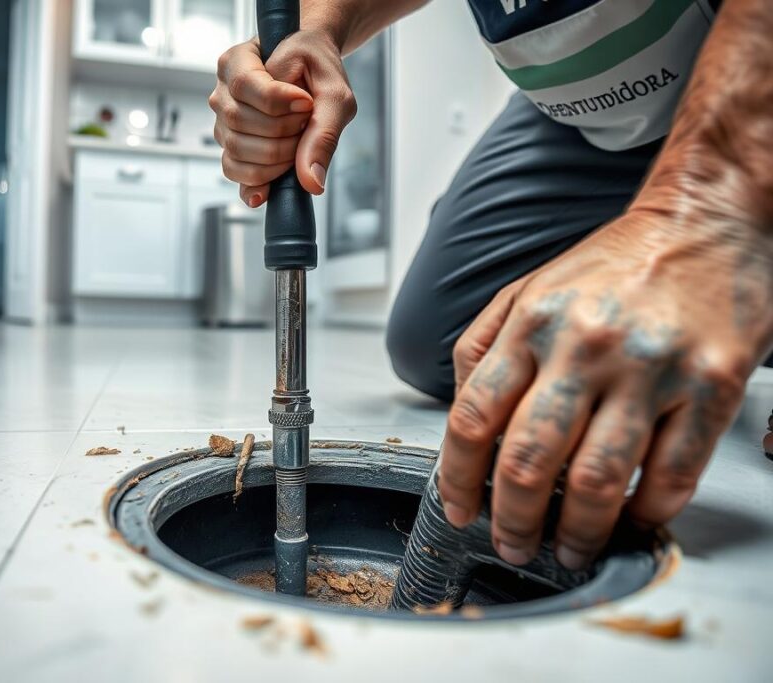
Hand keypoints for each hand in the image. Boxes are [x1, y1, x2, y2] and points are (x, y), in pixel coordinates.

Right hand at [208, 31, 355, 205]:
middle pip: (239, 121)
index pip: (244, 85)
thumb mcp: (333, 92)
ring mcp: (222, 122)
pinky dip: (259, 180)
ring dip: (277, 156)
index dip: (277, 101)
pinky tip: (277, 183)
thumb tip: (311, 183)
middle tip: (307, 121)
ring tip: (299, 139)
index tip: (307, 104)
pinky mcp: (230, 147)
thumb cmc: (319, 73)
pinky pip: (234, 171)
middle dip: (282, 131)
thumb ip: (324, 132)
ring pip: (236, 150)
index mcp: (236, 62)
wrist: (312, 72)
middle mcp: (222, 93)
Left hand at [439, 209, 772, 569]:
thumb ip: (485, 346)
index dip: (457, 477)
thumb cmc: (616, 262)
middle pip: (528, 458)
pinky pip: (673, 472)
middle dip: (513, 519)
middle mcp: (586, 345)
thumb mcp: (529, 288)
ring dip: (578, 531)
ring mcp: (651, 367)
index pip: (473, 417)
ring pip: (598, 479)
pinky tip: (632, 519)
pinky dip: (648, 511)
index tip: (460, 508)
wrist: (706, 220)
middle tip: (513, 543)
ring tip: (569, 548)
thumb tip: (463, 413)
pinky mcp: (712, 383)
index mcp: (532, 323)